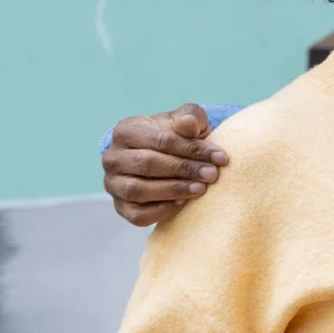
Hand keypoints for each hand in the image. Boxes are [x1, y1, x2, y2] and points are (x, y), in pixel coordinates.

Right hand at [103, 105, 228, 226]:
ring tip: (201, 189)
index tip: (221, 157)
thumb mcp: (186, 121)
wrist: (167, 159)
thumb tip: (189, 123)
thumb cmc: (177, 136)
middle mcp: (112, 157)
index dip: (192, 148)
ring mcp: (113, 183)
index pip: (160, 140)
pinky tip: (183, 203)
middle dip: (184, 169)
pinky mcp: (120, 207)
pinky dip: (161, 211)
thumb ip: (190, 117)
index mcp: (126, 130)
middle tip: (212, 175)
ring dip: (173, 190)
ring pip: (138, 190)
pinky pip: (137, 214)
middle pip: (147, 164)